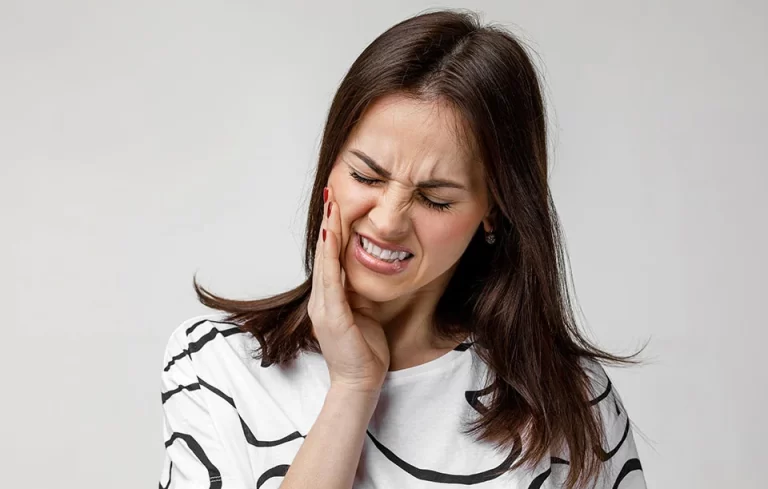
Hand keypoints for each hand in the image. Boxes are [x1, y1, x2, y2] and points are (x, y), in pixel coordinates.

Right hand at [307, 186, 390, 394]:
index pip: (330, 258)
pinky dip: (330, 257)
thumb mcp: (363, 313)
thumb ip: (358, 293)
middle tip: (331, 195)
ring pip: (325, 262)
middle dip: (328, 224)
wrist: (360, 383)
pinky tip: (330, 237)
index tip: (336, 206)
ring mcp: (323, 308)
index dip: (332, 231)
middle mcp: (321, 300)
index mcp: (329, 299)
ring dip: (328, 233)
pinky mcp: (333, 317)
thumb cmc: (365, 351)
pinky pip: (331, 281)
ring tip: (331, 207)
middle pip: (325, 254)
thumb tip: (365, 271)